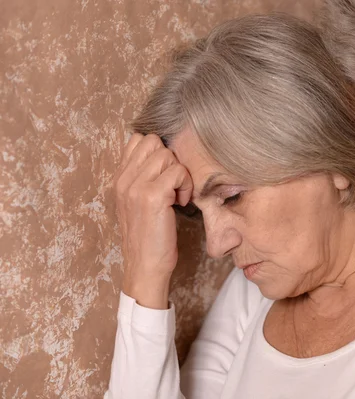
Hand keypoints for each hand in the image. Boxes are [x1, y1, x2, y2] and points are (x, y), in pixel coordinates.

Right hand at [114, 133, 192, 308]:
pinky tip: (181, 203)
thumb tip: (164, 157)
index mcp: (119, 179)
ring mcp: (135, 187)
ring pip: (167, 154)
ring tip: (177, 196)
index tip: (165, 176)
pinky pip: (178, 171)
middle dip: (170, 160)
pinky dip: (185, 185)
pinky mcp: (152, 196)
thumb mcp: (138, 203)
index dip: (159, 152)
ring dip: (180, 173)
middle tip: (173, 185)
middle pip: (154, 142)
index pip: (138, 139)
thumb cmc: (148, 237)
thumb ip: (143, 178)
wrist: (144, 266)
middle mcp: (123, 180)